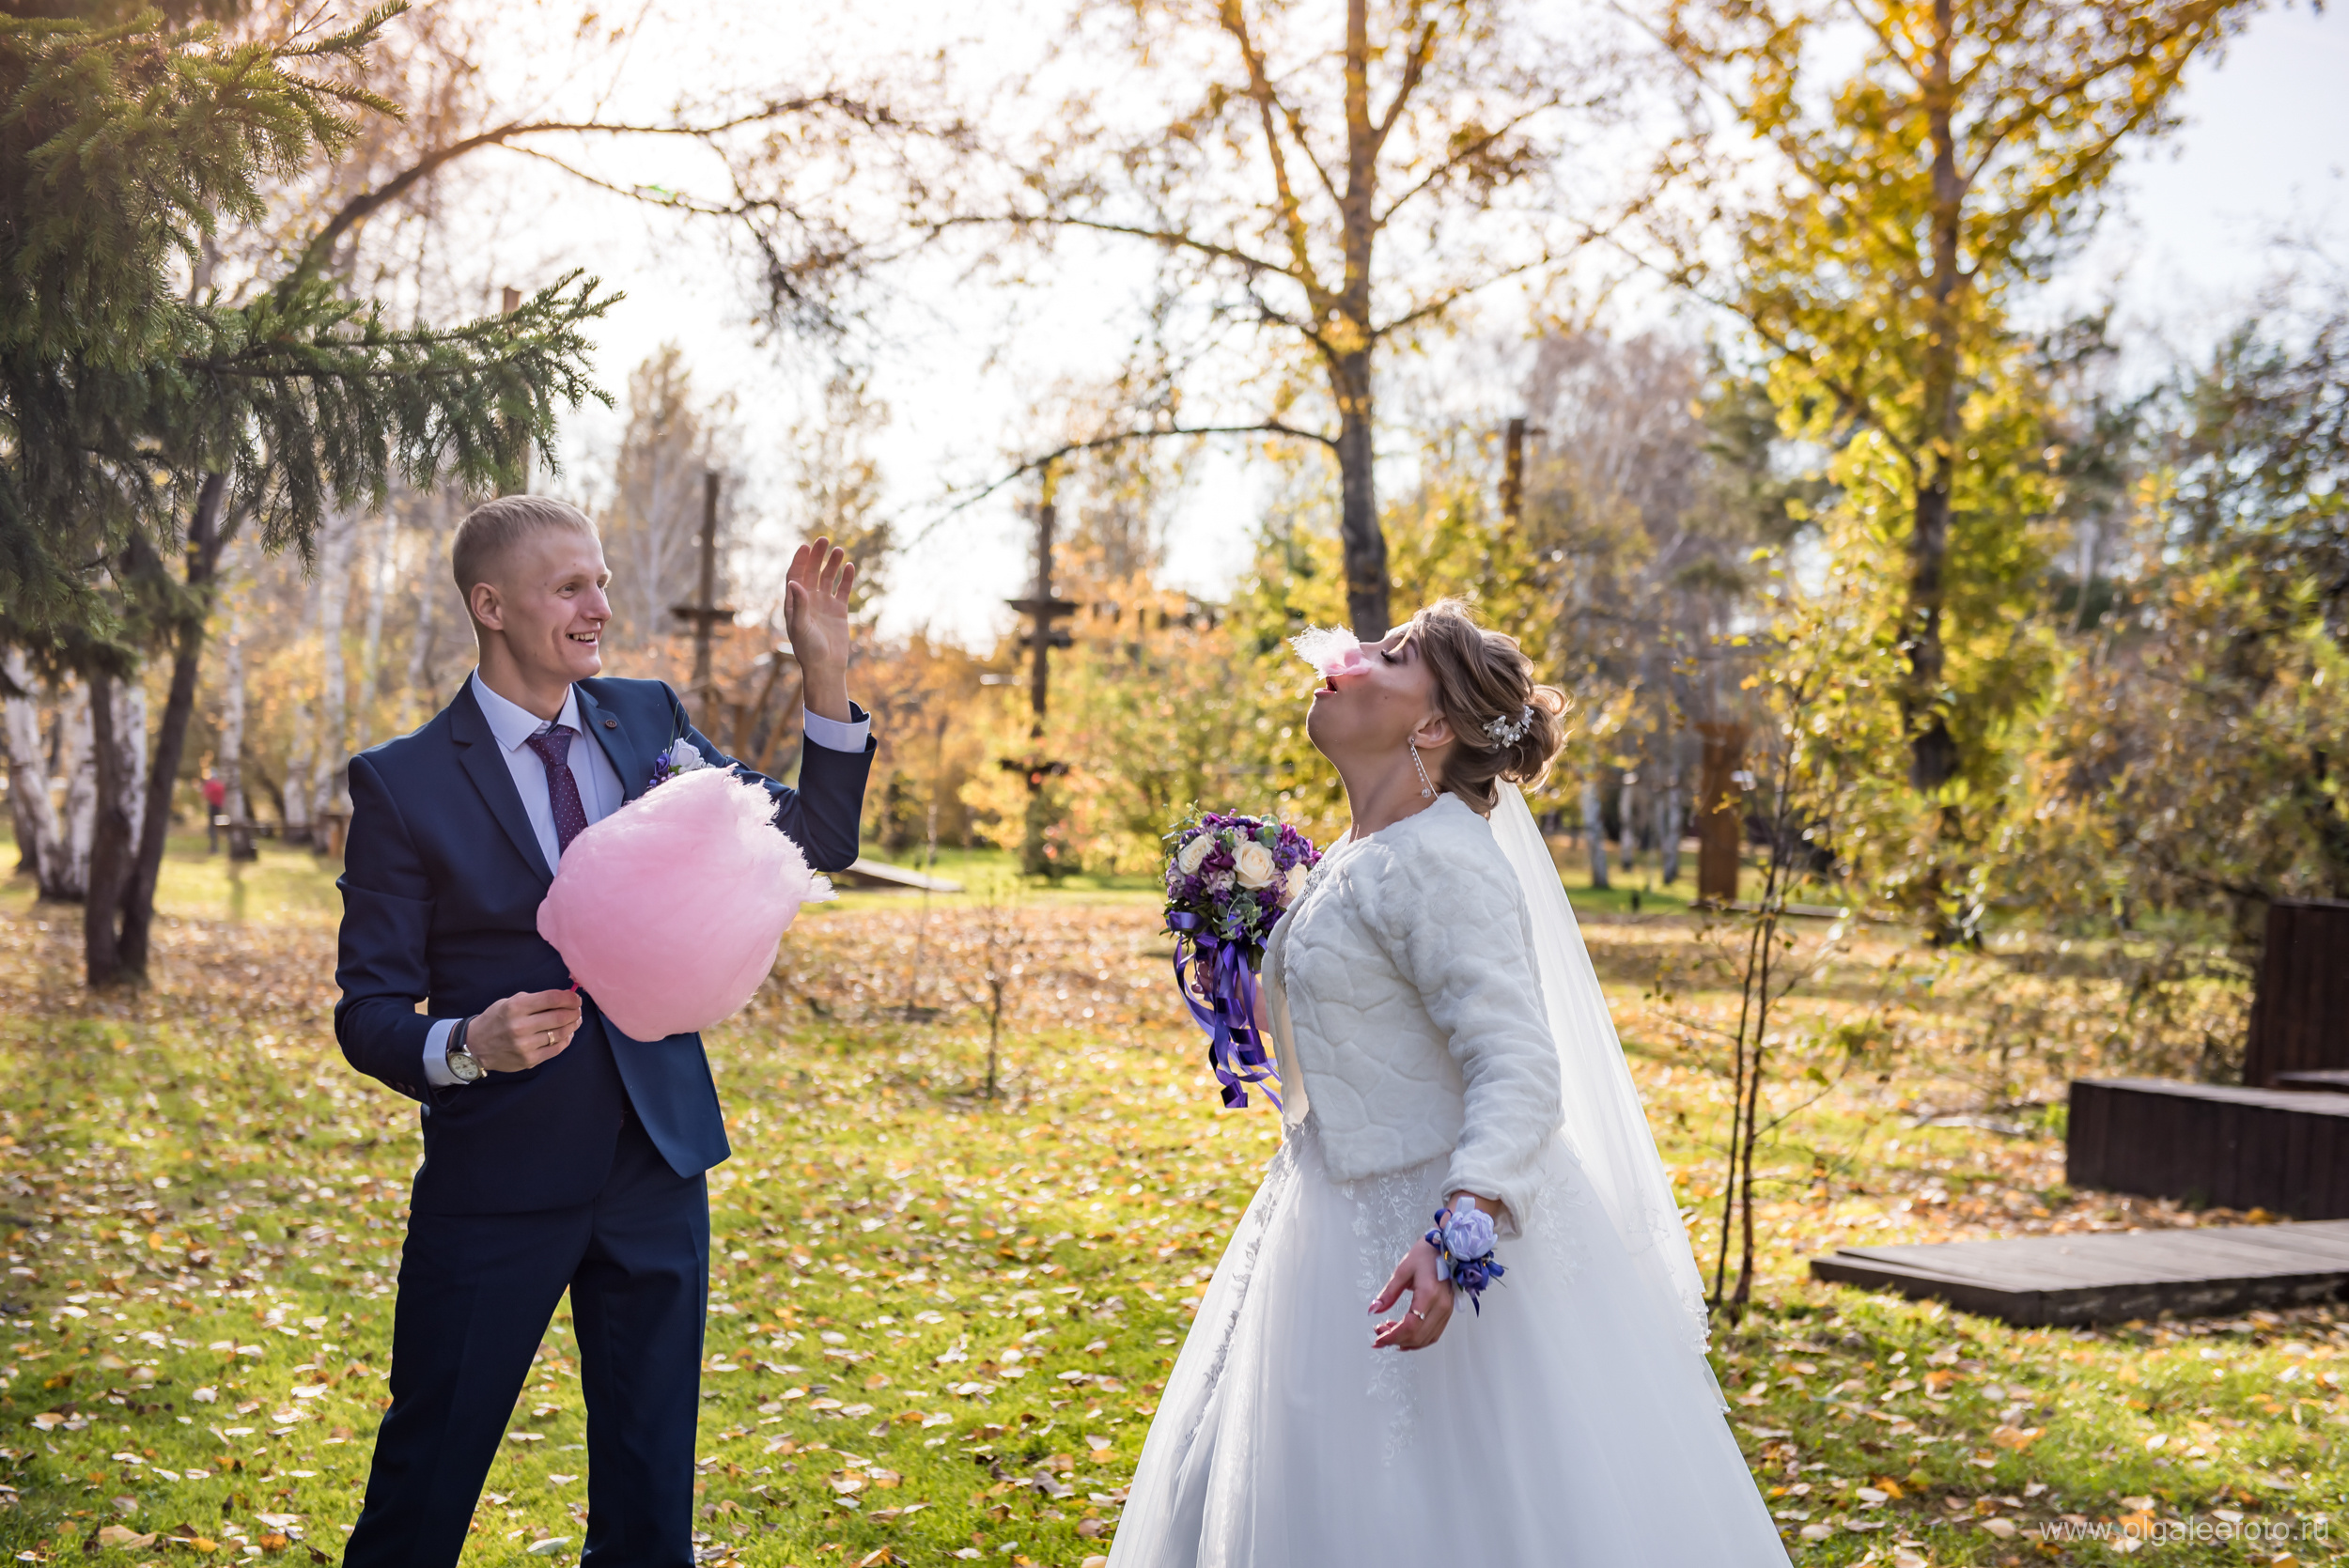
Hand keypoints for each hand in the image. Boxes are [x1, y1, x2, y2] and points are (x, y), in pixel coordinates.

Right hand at [466, 989, 583, 1073]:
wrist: (476, 1046)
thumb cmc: (495, 1020)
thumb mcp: (509, 1002)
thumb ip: (534, 1000)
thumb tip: (563, 998)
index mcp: (515, 1008)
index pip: (551, 999)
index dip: (569, 997)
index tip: (576, 998)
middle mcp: (520, 1026)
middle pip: (560, 1017)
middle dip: (574, 1012)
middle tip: (578, 1010)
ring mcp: (525, 1045)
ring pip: (560, 1034)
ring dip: (573, 1026)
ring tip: (575, 1021)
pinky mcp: (529, 1060)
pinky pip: (556, 1049)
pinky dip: (566, 1040)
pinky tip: (567, 1034)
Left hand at [783, 536, 855, 723]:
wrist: (826, 667)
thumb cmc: (808, 650)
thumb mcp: (801, 627)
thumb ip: (799, 604)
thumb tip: (794, 582)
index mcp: (795, 603)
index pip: (795, 575)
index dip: (800, 560)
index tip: (806, 546)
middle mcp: (808, 601)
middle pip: (812, 572)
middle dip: (817, 556)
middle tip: (823, 540)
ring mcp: (824, 605)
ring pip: (828, 579)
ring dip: (832, 564)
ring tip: (839, 550)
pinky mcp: (839, 611)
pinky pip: (842, 590)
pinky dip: (846, 579)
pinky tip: (850, 567)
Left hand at [1369, 1235, 1453, 1350]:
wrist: (1447, 1248)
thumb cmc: (1425, 1255)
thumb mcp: (1402, 1271)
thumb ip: (1388, 1293)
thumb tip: (1373, 1310)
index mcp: (1429, 1294)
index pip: (1411, 1325)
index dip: (1393, 1336)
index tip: (1378, 1339)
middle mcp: (1441, 1306)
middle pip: (1417, 1336)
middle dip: (1395, 1340)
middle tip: (1379, 1333)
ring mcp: (1446, 1311)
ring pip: (1426, 1339)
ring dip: (1406, 1342)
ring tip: (1388, 1333)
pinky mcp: (1447, 1312)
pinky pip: (1433, 1335)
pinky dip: (1417, 1340)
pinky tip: (1404, 1337)